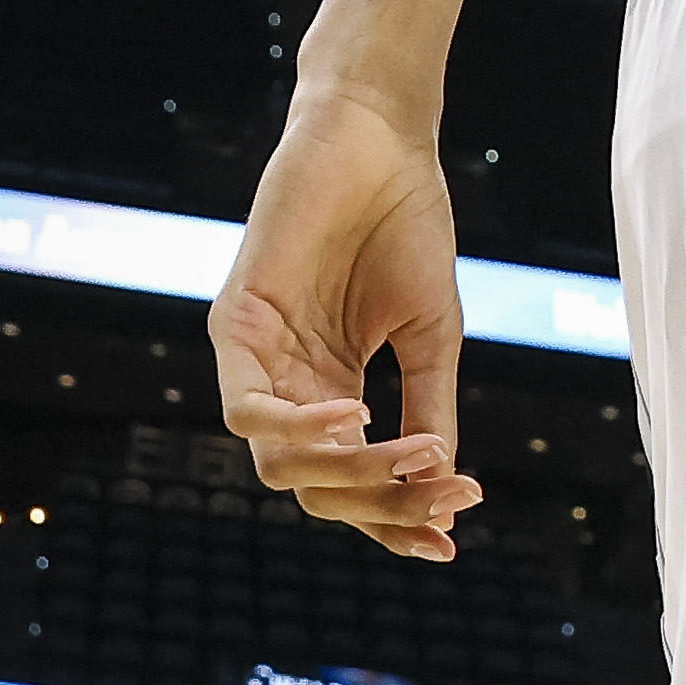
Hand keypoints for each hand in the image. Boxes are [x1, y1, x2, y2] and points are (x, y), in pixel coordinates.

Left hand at [212, 90, 489, 559]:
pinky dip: (300, 428)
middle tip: (447, 494)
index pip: (350, 484)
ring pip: (279, 465)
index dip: (396, 521)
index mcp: (332, 391)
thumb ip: (428, 407)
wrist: (382, 141)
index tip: (451, 542)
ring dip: (350, 474)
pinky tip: (356, 416)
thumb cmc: (406, 224)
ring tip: (416, 458)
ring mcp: (257, 360)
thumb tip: (442, 487)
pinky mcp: (234, 326)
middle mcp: (288, 386)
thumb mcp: (431, 333)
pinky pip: (250, 409)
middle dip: (384, 504)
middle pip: (315, 488)